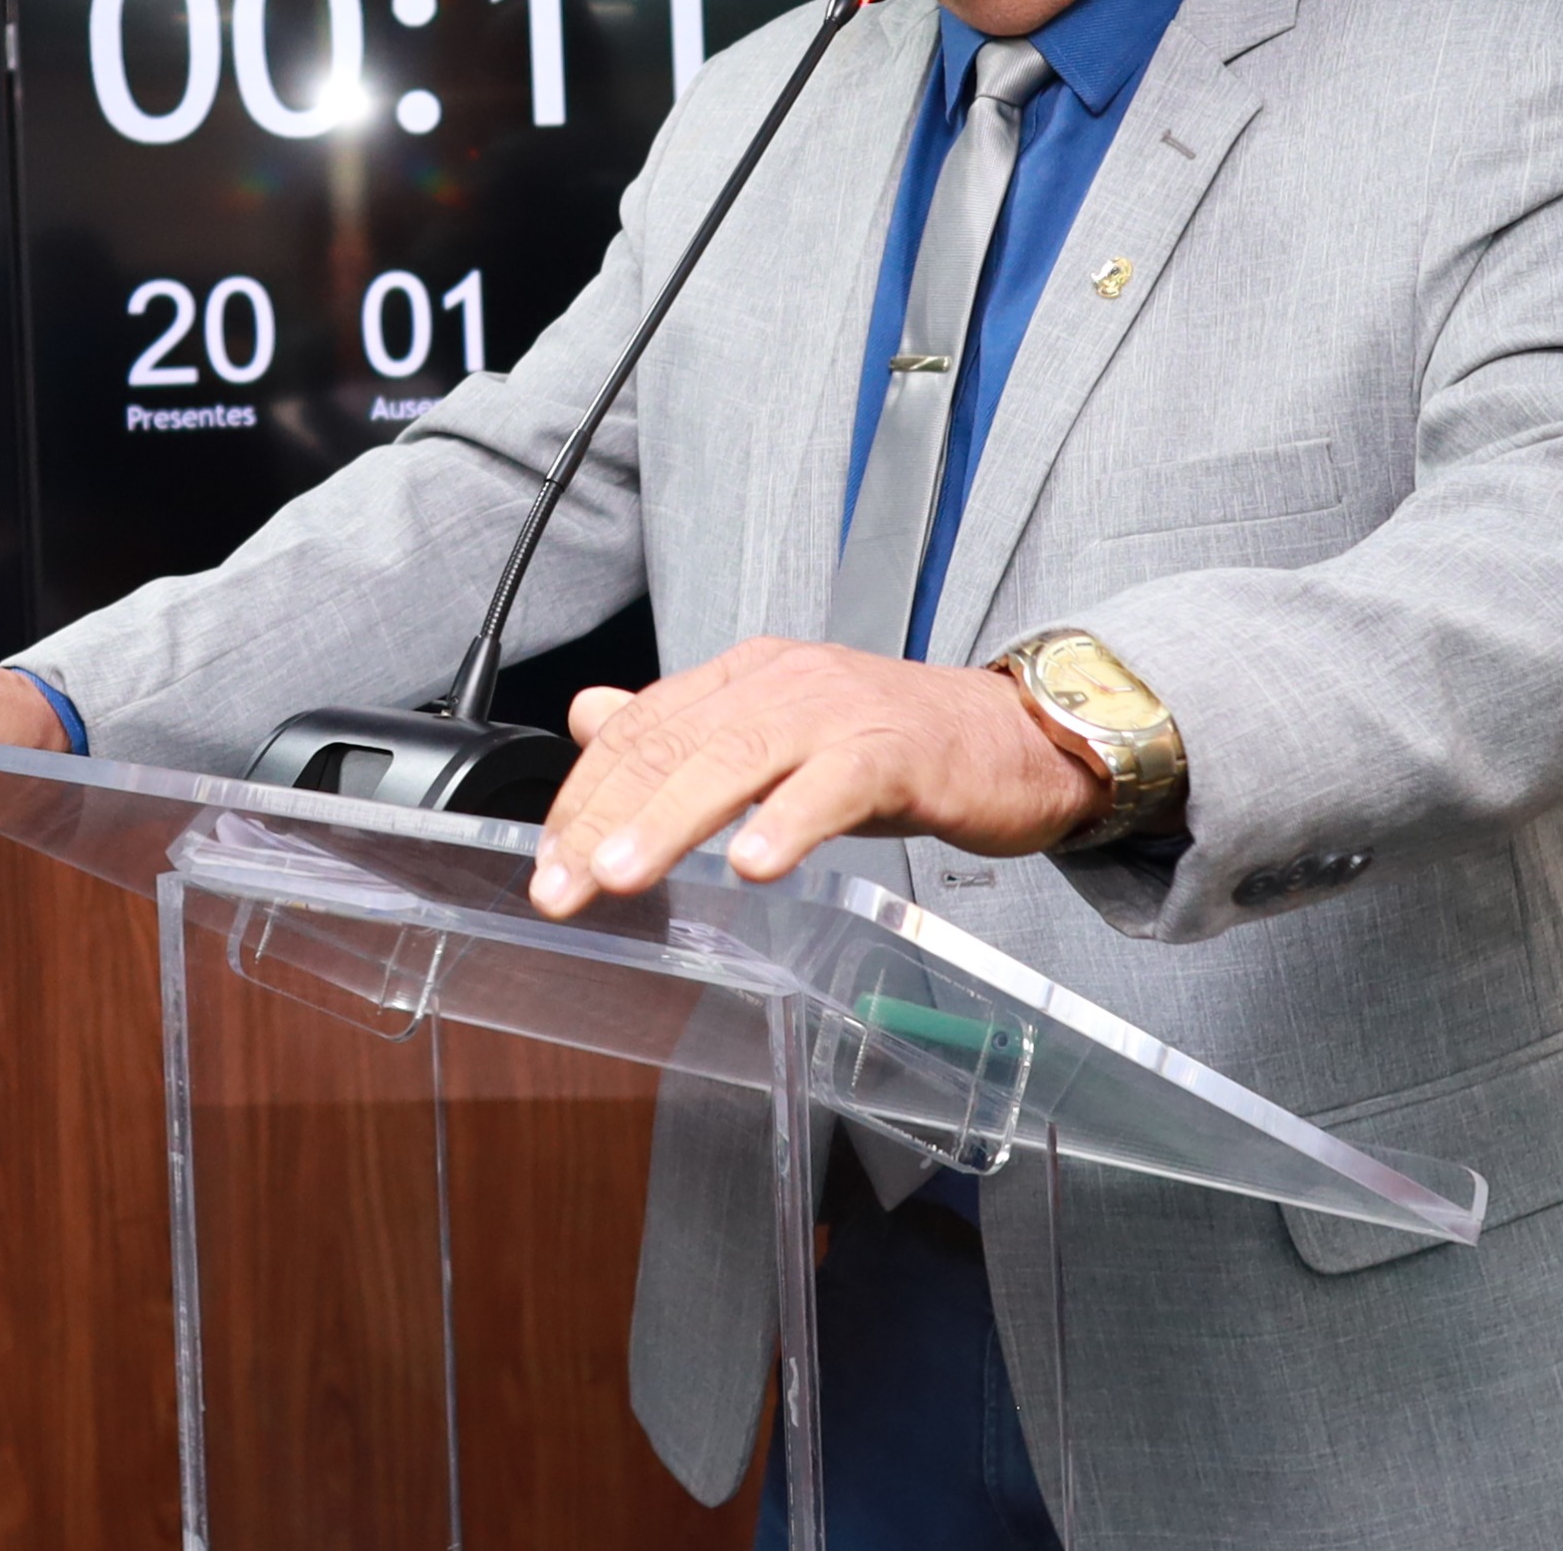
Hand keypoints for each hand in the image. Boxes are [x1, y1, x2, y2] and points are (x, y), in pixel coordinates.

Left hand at [528, 636, 1106, 915]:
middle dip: (604, 819)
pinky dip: (789, 822)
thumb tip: (591, 716)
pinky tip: (754, 866)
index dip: (584, 794)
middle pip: (672, 744)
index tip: (545, 859)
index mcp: (744, 675)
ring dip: (671, 821)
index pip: (640, 728)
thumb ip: (684, 727)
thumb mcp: (776, 728)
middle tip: (559, 887)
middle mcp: (780, 680)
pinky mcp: (899, 750)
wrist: (1017, 735)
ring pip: (736, 759)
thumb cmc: (895, 743)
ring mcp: (839, 711)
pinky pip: (834, 785)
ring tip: (621, 875)